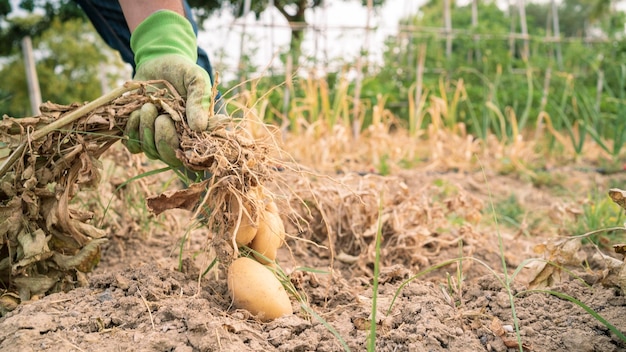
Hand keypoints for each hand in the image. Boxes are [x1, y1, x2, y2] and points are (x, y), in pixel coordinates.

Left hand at [123, 10, 212, 165]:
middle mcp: (179, 139)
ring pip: (150, 152)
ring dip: (146, 130)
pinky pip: (133, 146)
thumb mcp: (195, 79)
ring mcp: (159, 138)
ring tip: (147, 106)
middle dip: (163, 138)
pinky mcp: (140, 134)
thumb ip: (198, 100)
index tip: (172, 122)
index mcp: (197, 131)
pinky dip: (132, 132)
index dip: (181, 146)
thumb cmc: (182, 71)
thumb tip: (200, 128)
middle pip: (169, 157)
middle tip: (161, 115)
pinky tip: (135, 113)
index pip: (192, 154)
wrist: (159, 61)